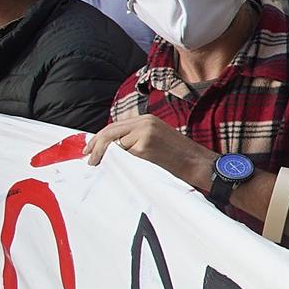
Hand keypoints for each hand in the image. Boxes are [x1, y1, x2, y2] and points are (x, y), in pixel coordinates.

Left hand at [86, 114, 217, 192]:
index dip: (99, 138)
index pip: (115, 126)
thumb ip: (137, 139)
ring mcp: (144, 134)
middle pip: (109, 132)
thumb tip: (112, 148)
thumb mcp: (158, 140)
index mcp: (147, 120)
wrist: (200, 164)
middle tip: (88, 158)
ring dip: (104, 157)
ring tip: (99, 166)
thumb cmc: (181, 158)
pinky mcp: (145, 147)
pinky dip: (115, 163)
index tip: (90, 149)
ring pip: (113, 145)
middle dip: (95, 146)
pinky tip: (113, 169)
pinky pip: (122, 156)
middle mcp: (145, 123)